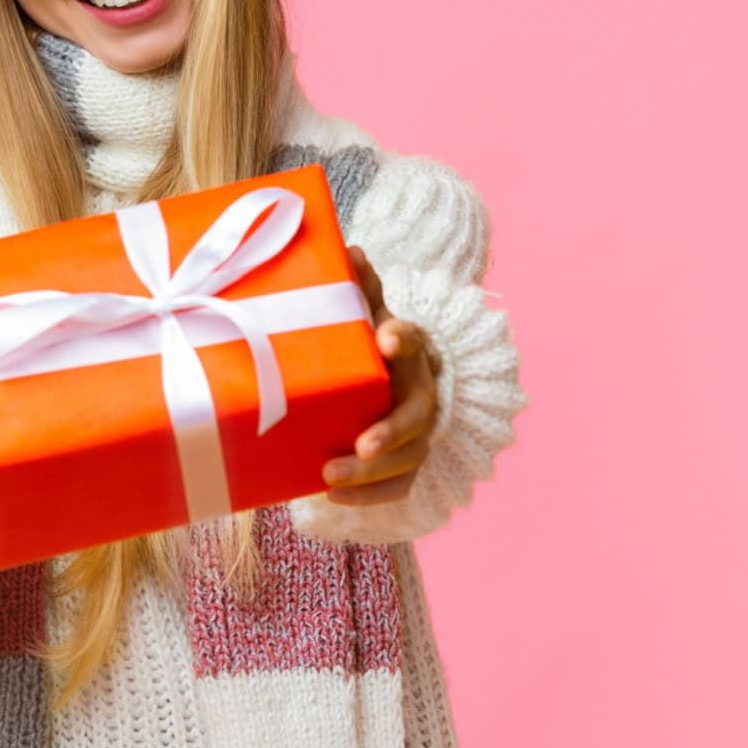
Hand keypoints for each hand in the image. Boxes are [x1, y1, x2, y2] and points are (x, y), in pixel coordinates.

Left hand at [322, 245, 441, 505]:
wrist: (393, 383)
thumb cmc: (369, 347)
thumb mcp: (364, 314)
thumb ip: (358, 287)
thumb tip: (348, 248)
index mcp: (407, 353)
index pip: (413, 340)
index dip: (401, 338)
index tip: (385, 338)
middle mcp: (421, 394)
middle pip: (416, 417)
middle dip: (390, 433)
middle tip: (359, 446)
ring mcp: (417, 434)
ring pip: (408, 459)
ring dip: (371, 475)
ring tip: (327, 479)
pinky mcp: (404, 464)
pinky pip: (397, 488)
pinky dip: (368, 498)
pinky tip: (332, 498)